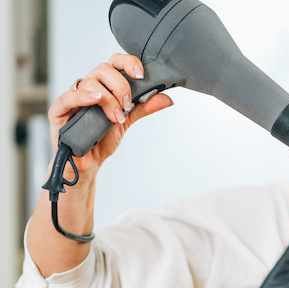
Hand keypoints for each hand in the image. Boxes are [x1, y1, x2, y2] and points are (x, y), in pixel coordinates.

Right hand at [48, 53, 173, 177]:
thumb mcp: (127, 120)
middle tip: (128, 105)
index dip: (128, 63)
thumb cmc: (102, 138)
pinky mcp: (59, 111)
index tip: (141, 74)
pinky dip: (82, 97)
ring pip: (89, 82)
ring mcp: (73, 97)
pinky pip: (67, 97)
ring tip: (116, 117)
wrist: (88, 161)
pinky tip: (95, 99)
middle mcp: (89, 87)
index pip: (115, 63)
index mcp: (104, 85)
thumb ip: (144, 107)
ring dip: (108, 99)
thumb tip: (167, 98)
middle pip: (103, 69)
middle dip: (120, 85)